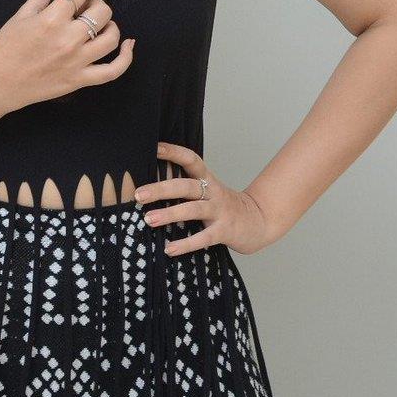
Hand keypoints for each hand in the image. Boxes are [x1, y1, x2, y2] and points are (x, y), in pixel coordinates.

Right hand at [0, 0, 134, 112]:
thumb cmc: (5, 48)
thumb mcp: (20, 15)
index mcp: (51, 19)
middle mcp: (68, 39)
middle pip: (101, 11)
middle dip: (96, 4)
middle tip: (85, 8)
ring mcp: (77, 61)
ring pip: (111, 37)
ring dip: (109, 25)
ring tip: (99, 25)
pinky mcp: (80, 80)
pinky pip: (113, 70)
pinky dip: (126, 57)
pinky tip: (128, 45)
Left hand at [133, 141, 273, 255]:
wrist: (258, 222)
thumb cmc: (223, 206)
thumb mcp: (207, 191)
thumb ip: (185, 187)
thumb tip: (149, 186)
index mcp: (206, 179)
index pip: (190, 159)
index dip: (173, 152)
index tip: (153, 148)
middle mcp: (212, 192)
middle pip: (186, 186)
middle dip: (161, 189)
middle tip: (138, 195)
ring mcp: (219, 211)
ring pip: (193, 210)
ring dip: (169, 214)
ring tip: (148, 219)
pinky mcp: (224, 231)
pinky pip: (203, 238)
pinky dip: (186, 244)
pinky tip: (169, 249)